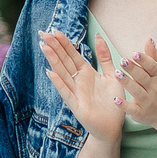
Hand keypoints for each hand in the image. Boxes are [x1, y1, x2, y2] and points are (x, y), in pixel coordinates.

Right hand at [40, 29, 124, 144]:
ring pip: (63, 73)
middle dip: (55, 47)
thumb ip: (105, 57)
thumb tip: (98, 36)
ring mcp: (76, 93)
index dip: (64, 43)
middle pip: (65, 61)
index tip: (55, 30)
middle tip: (43, 33)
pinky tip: (51, 73)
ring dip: (54, 61)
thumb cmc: (112, 102)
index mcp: (87, 73)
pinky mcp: (77, 106)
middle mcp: (79, 81)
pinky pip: (66, 92)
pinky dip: (59, 83)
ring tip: (44, 47)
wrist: (113, 127)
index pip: (73, 55)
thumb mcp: (112, 75)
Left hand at [115, 44, 156, 145]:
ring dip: (127, 83)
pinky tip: (116, 99)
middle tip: (122, 60)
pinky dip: (124, 105)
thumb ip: (152, 57)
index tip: (134, 53)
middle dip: (133, 69)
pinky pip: (132, 109)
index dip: (143, 60)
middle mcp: (154, 88)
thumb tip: (149, 39)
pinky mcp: (140, 113)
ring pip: (137, 91)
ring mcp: (147, 101)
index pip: (151, 67)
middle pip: (143, 77)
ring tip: (117, 74)